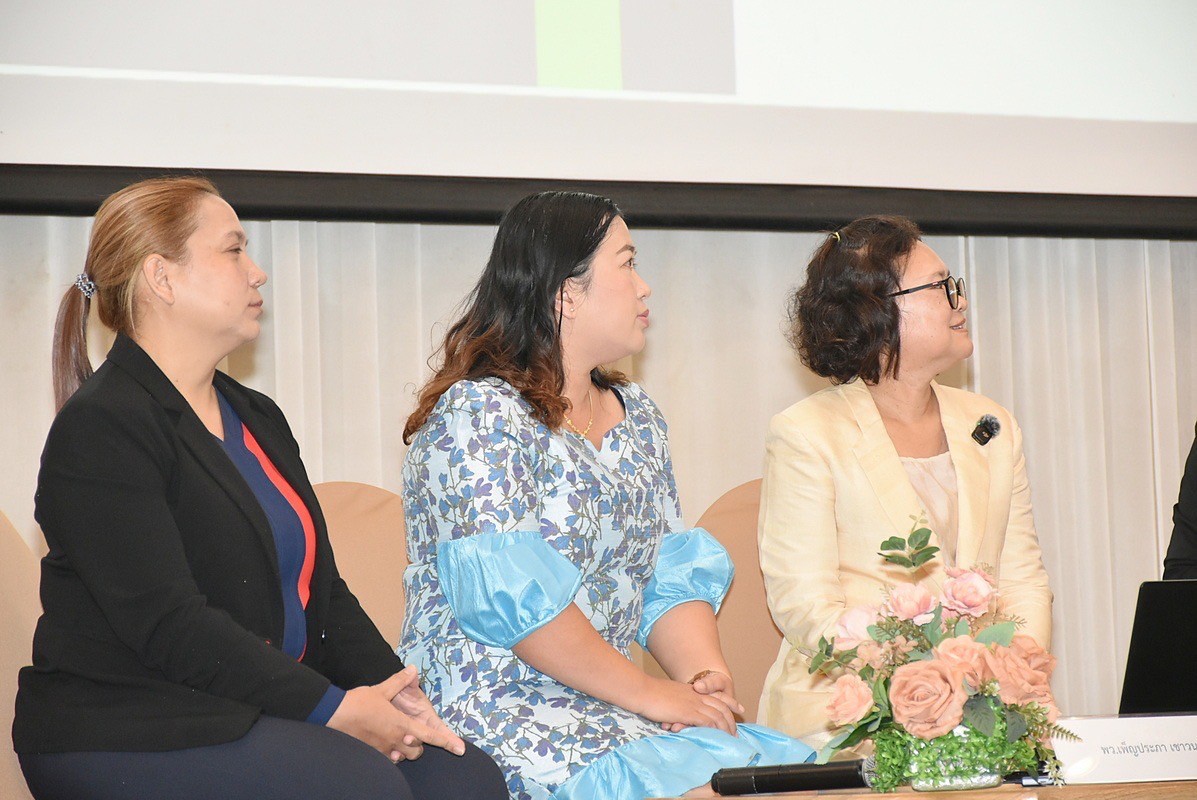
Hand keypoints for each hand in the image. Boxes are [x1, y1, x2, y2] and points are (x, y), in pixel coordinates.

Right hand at [327, 671, 457, 761]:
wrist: (333, 715)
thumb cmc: (359, 702)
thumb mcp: (382, 689)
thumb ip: (400, 681)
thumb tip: (412, 669)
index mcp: (402, 724)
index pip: (429, 736)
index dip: (446, 742)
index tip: (460, 749)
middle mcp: (395, 739)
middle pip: (418, 751)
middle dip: (419, 745)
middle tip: (412, 733)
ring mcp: (383, 749)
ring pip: (404, 757)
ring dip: (405, 750)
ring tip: (399, 737)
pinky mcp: (372, 754)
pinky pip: (388, 759)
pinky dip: (391, 753)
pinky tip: (386, 744)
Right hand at [658, 671, 743, 733]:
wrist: (642, 690)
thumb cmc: (650, 694)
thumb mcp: (669, 696)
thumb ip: (678, 703)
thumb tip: (679, 715)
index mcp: (693, 690)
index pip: (717, 694)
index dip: (730, 701)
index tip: (739, 708)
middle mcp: (696, 695)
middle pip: (722, 707)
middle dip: (731, 721)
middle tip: (735, 733)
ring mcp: (693, 703)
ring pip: (718, 716)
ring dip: (725, 729)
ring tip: (729, 740)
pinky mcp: (688, 712)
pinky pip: (707, 722)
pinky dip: (715, 730)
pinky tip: (717, 737)